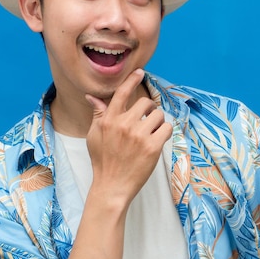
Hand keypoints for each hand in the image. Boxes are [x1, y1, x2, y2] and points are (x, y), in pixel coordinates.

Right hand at [84, 69, 172, 204]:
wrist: (111, 186)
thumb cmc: (103, 161)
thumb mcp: (95, 135)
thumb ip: (98, 114)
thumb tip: (92, 96)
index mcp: (108, 119)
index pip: (122, 93)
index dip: (132, 79)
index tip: (140, 72)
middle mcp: (123, 124)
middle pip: (146, 103)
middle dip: (149, 111)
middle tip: (147, 123)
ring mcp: (139, 135)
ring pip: (158, 115)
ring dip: (158, 123)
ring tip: (150, 135)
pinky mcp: (153, 146)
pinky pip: (167, 128)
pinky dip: (166, 132)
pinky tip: (158, 141)